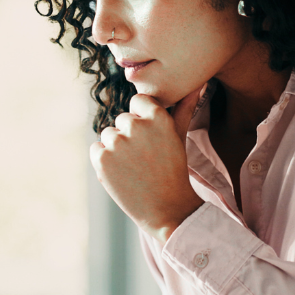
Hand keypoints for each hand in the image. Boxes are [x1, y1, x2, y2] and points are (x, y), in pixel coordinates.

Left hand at [90, 88, 204, 240]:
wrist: (168, 210)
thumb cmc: (174, 170)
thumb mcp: (179, 136)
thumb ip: (183, 107)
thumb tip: (197, 84)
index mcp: (157, 116)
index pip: (138, 102)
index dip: (143, 121)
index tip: (152, 141)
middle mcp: (136, 125)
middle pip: (122, 120)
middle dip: (130, 137)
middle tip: (145, 159)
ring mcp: (117, 142)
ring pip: (108, 134)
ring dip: (116, 149)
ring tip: (135, 168)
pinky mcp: (102, 159)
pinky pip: (96, 149)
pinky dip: (104, 161)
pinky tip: (122, 174)